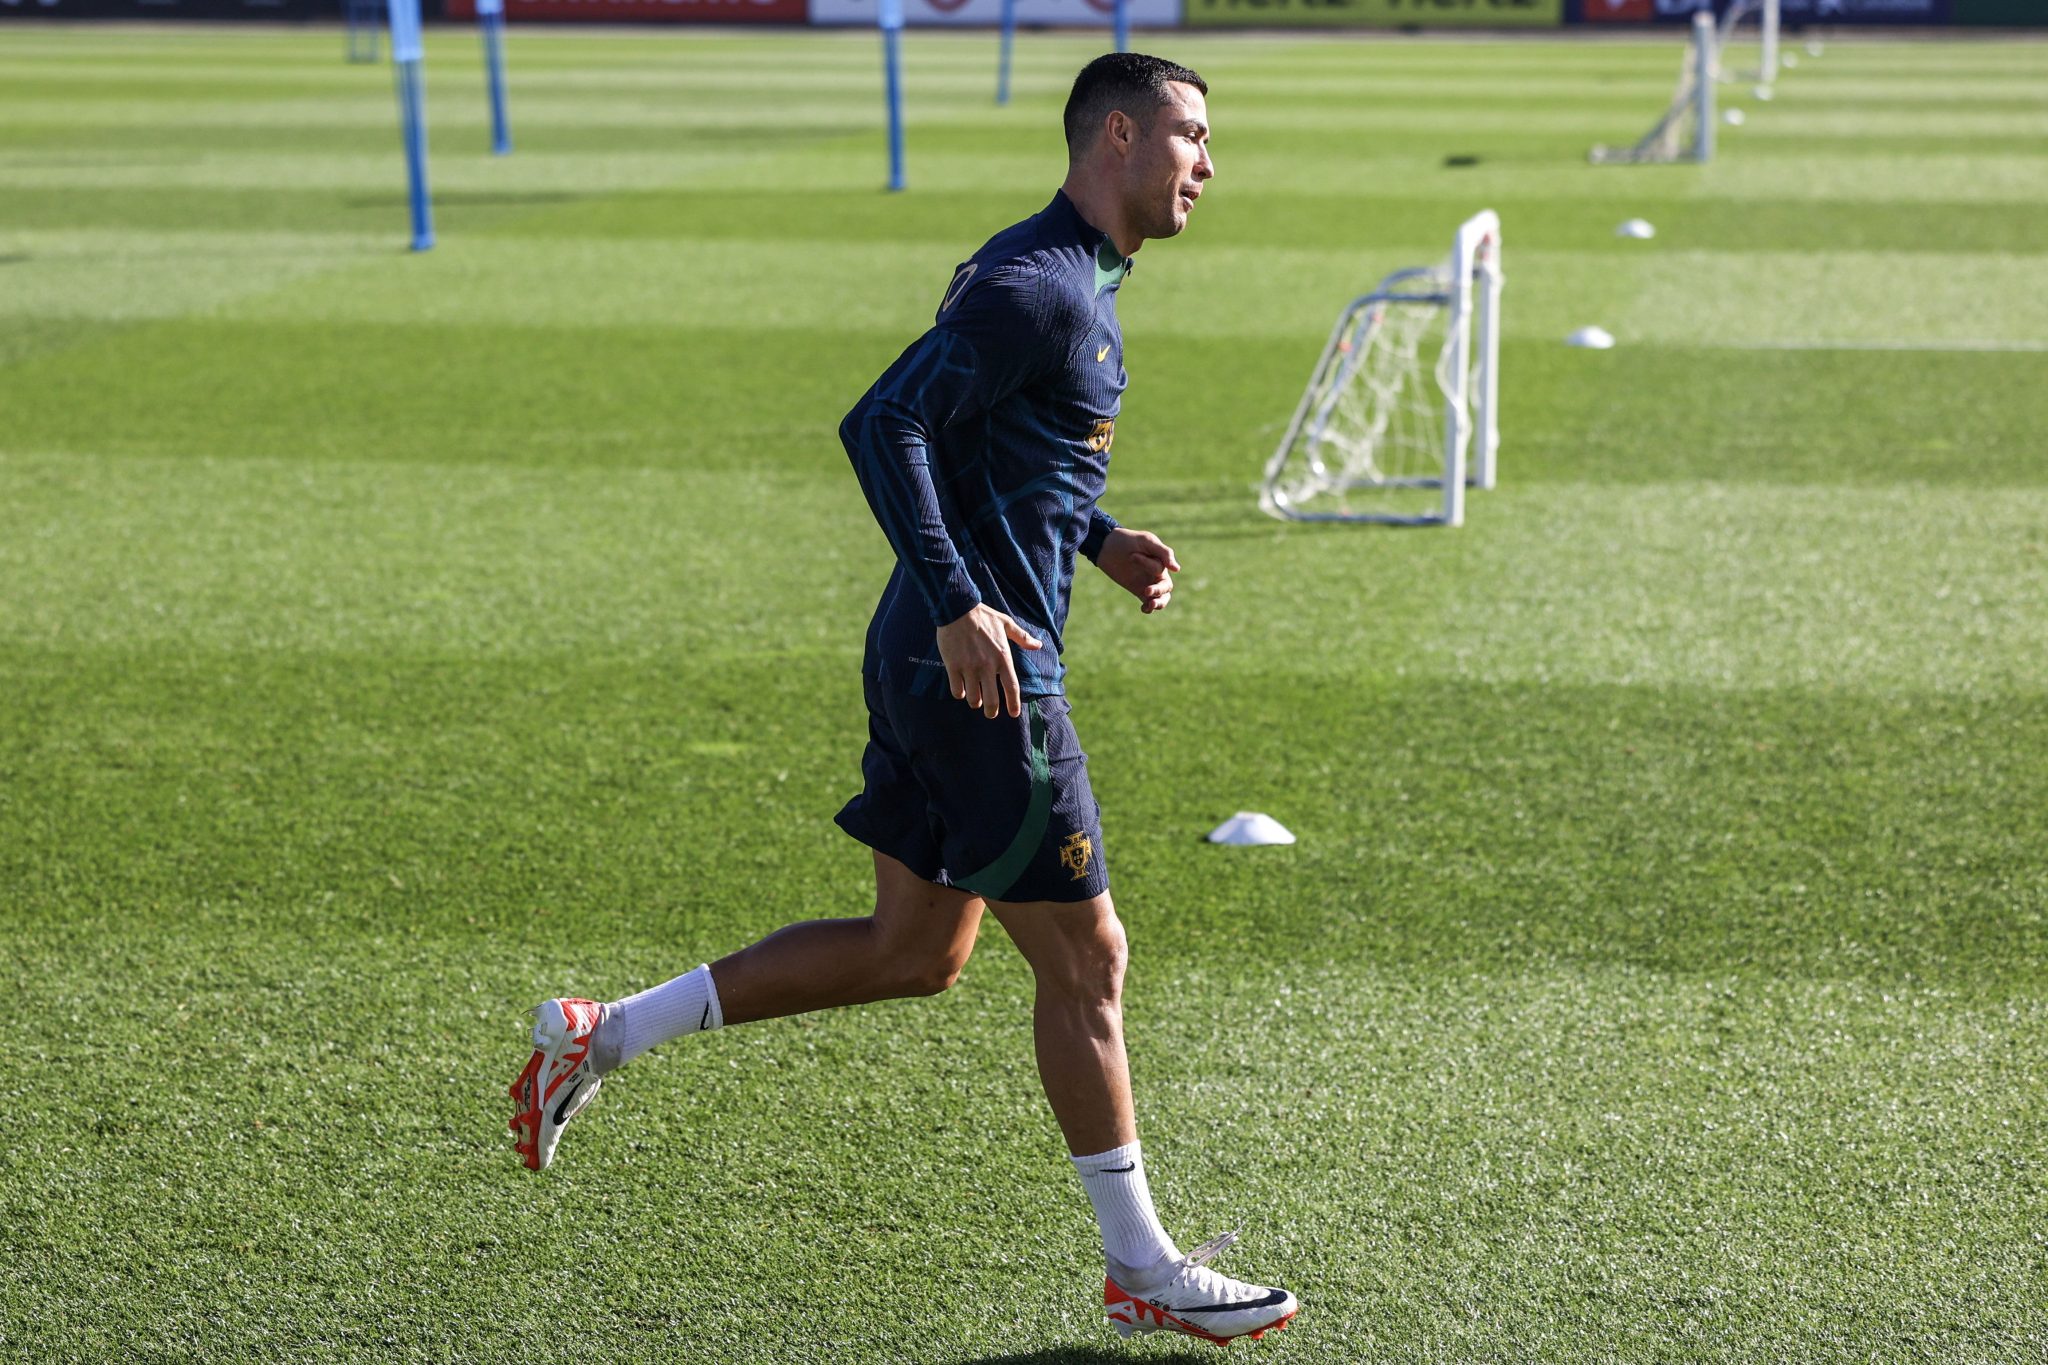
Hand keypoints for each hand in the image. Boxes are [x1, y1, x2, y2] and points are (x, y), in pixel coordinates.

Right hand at [936, 604, 1042, 718]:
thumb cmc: (984, 616)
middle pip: (991, 700)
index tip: (1013, 714)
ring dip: (975, 701)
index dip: (1013, 704)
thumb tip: (1038, 645)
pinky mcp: (953, 666)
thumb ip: (1022, 637)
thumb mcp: (1007, 624)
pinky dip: (960, 693)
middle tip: (990, 713)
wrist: (958, 609)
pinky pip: (957, 690)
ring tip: (975, 699)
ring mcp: (969, 667)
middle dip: (991, 711)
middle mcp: (987, 666)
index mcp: (1003, 657)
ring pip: (973, 698)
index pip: (1011, 687)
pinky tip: (961, 689)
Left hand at [1096, 527, 1180, 613]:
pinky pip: (1148, 602)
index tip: (1132, 556)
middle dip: (1158, 591)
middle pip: (1166, 587)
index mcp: (1162, 561)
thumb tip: (1177, 569)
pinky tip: (1143, 608)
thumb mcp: (1146, 541)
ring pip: (1161, 598)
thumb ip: (1163, 552)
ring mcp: (1148, 582)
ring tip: (1150, 604)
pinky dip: (1148, 608)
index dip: (1148, 565)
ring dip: (1159, 603)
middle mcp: (1157, 573)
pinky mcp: (1138, 590)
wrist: (1106, 546)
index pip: (1160, 569)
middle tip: (1146, 590)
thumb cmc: (1128, 540)